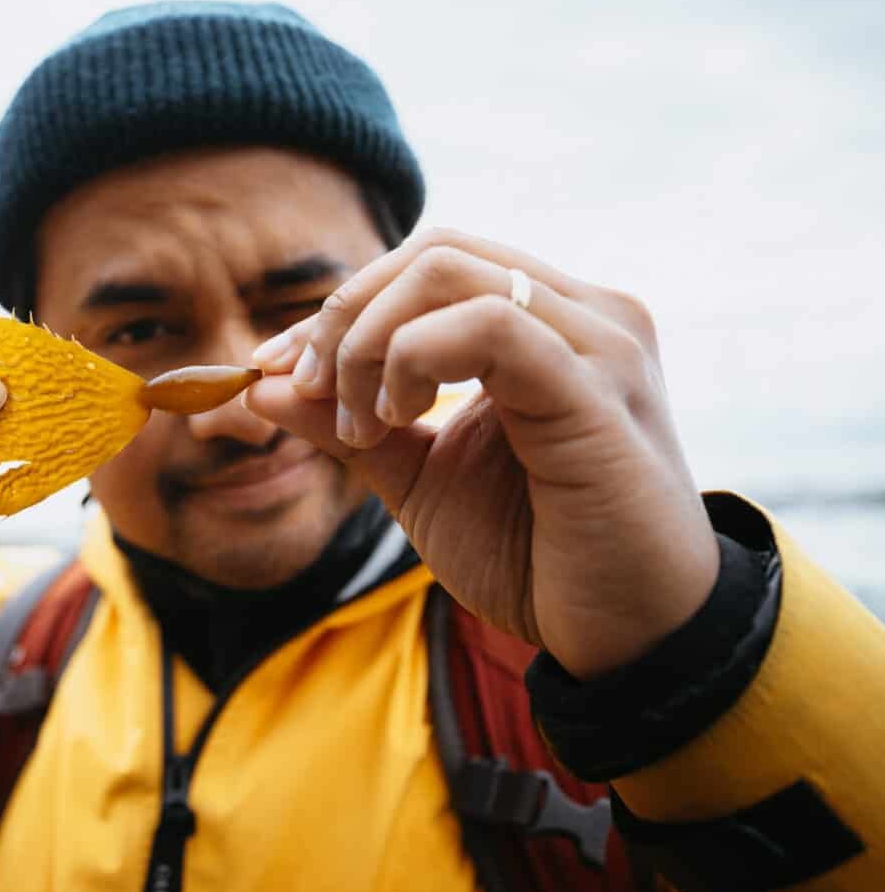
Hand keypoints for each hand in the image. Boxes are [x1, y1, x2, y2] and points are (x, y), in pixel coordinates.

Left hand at [245, 228, 718, 678]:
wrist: (629, 640)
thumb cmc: (539, 556)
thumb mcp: (419, 480)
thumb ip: (348, 426)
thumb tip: (261, 384)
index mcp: (547, 324)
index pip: (426, 266)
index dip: (338, 309)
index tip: (274, 371)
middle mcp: (583, 313)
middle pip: (431, 252)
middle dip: (343, 317)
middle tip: (310, 394)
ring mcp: (598, 343)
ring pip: (448, 271)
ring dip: (369, 341)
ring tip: (362, 423)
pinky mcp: (600, 391)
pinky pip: (489, 325)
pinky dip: (413, 357)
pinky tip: (399, 418)